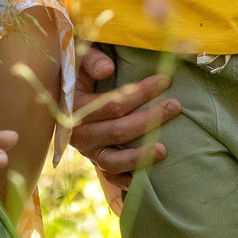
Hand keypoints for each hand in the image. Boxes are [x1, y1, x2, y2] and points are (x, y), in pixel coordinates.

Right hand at [68, 44, 179, 194]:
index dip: (140, 93)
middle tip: (175, 106)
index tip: (165, 81)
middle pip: (117, 131)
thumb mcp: (78, 56)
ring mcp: (86, 150)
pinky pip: (110, 176)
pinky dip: (125, 181)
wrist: (62, 92)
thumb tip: (108, 69)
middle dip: (149, 119)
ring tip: (163, 151)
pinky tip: (144, 180)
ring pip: (112, 161)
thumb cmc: (77, 70)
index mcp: (72, 107)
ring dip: (139, 157)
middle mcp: (77, 133)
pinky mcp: (94, 161)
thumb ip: (91, 59)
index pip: (112, 104)